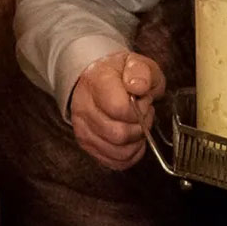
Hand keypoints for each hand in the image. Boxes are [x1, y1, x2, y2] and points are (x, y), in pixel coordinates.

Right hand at [70, 51, 167, 170]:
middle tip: (143, 113)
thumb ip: (141, 71)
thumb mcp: (137, 63)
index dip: (140, 109)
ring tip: (136, 124)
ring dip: (136, 142)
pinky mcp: (87, 145)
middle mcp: (83, 107)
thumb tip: (138, 87)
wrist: (100, 79)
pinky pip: (115, 162)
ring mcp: (83, 128)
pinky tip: (132, 139)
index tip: (144, 100)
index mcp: (95, 82)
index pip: (119, 109)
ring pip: (118, 152)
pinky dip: (131, 155)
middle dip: (140, 127)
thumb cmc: (121, 74)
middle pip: (118, 134)